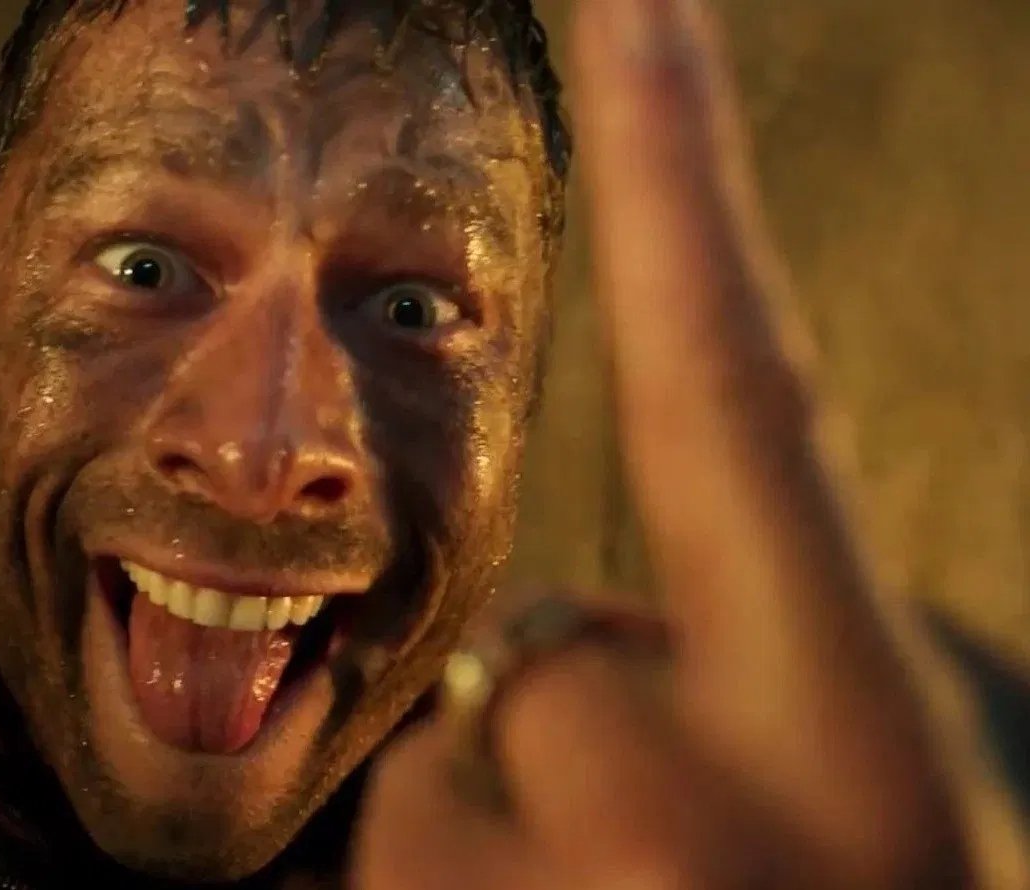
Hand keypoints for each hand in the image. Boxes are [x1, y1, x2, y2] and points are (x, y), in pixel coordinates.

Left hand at [351, 0, 972, 886]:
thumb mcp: (844, 788)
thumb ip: (725, 663)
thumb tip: (558, 638)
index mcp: (856, 739)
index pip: (743, 393)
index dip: (689, 182)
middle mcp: (723, 813)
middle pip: (542, 654)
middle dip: (576, 730)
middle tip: (686, 869)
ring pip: (460, 775)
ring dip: (513, 835)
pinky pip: (394, 861)